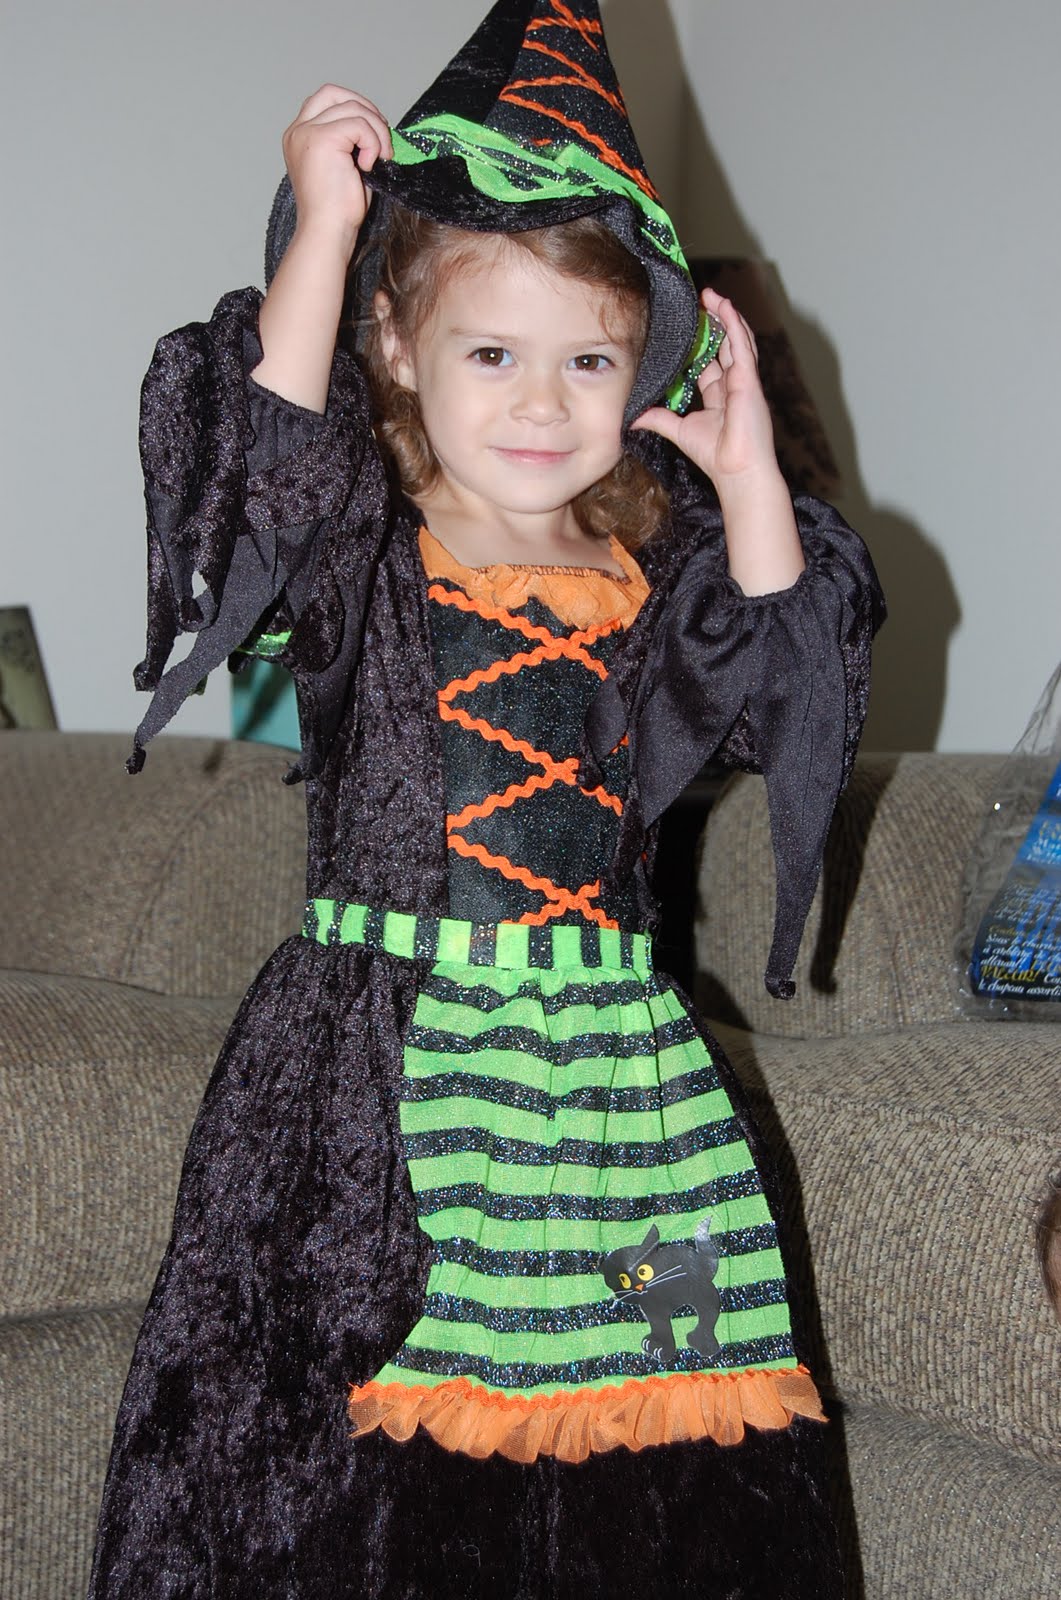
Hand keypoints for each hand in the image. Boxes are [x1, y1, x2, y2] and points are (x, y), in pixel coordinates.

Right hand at [282, 85, 393, 258]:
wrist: (328, 233)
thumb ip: (352, 140)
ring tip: (380, 159)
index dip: (355, 108)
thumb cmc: (338, 210)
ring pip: (353, 107)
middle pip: (335, 93)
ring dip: (376, 132)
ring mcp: (306, 133)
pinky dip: (373, 143)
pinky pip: (359, 124)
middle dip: (365, 110)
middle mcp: (298, 131)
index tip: (373, 135)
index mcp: (299, 136)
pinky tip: (368, 166)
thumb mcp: (345, 165)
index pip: (326, 99)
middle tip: (381, 141)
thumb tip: (378, 123)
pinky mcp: (321, 139)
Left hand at [632, 289, 777, 489]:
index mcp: (720, 396)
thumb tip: (632, 418)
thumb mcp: (679, 431)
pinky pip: (742, 344)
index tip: (685, 329)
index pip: (709, 363)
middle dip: (712, 323)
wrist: (737, 472)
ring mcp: (744, 380)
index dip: (699, 345)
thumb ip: (658, 419)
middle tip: (698, 303)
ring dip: (725, 315)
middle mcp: (734, 384)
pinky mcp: (750, 379)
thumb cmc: (715, 456)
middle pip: (724, 346)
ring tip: (710, 295)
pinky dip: (733, 323)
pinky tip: (723, 305)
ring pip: (736, 339)